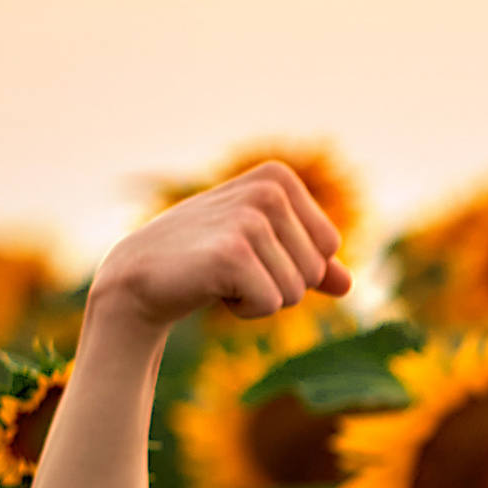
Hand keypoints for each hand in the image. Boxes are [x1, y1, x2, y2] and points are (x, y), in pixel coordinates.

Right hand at [90, 162, 352, 329]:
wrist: (139, 274)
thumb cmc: (203, 256)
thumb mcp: (260, 248)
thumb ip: (307, 261)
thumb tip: (348, 285)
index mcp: (278, 178)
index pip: (329, 246)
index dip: (292, 263)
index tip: (248, 251)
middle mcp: (268, 191)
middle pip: (315, 270)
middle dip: (278, 282)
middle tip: (231, 266)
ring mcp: (249, 220)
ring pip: (296, 291)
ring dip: (260, 296)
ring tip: (220, 274)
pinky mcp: (232, 255)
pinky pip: (271, 304)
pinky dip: (245, 309)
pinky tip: (211, 287)